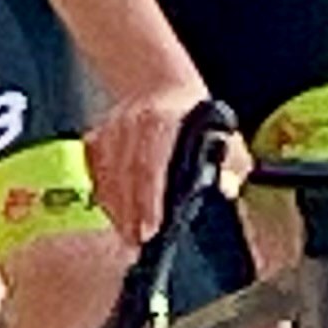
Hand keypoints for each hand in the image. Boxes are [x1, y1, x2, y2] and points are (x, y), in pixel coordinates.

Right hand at [84, 78, 232, 243]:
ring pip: (108, 176)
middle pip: (127, 175)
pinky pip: (95, 172)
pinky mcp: (97, 137)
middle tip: (137, 241)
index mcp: (165, 120)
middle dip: (131, 213)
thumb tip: (226, 188)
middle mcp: (134, 122)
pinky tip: (115, 212)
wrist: (161, 87)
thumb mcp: (226, 135)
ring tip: (127, 234)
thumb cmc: (197, 120)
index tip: (152, 228)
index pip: (152, 165)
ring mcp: (112, 129)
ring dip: (116, 209)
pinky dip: (103, 194)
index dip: (149, 199)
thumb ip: (232, 163)